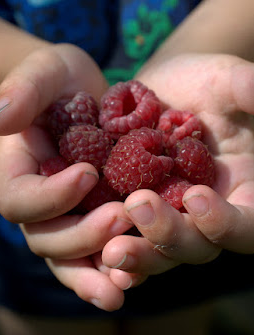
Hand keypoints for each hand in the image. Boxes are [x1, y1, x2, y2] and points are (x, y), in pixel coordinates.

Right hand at [0, 43, 138, 310]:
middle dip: (82, 237)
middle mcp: (38, 203)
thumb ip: (22, 90)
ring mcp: (66, 216)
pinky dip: (115, 270)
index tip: (87, 173)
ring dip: (96, 276)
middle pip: (46, 239)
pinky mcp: (95, 218)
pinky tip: (139, 277)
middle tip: (121, 220)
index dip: (50, 196)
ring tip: (125, 285)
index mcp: (17, 172)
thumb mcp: (44, 71)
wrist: (87, 94)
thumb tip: (0, 120)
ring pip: (71, 260)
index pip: (21, 199)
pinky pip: (99, 254)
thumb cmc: (61, 79)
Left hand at [102, 53, 253, 282]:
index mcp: (240, 189)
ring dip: (139, 255)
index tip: (195, 196)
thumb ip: (243, 86)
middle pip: (198, 246)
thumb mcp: (224, 79)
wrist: (161, 92)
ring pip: (161, 251)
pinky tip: (96, 255)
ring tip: (111, 249)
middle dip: (169, 235)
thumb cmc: (200, 84)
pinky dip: (116, 253)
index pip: (246, 224)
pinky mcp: (138, 213)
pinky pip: (130, 240)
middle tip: (138, 207)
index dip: (225, 223)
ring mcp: (171, 215)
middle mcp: (207, 213)